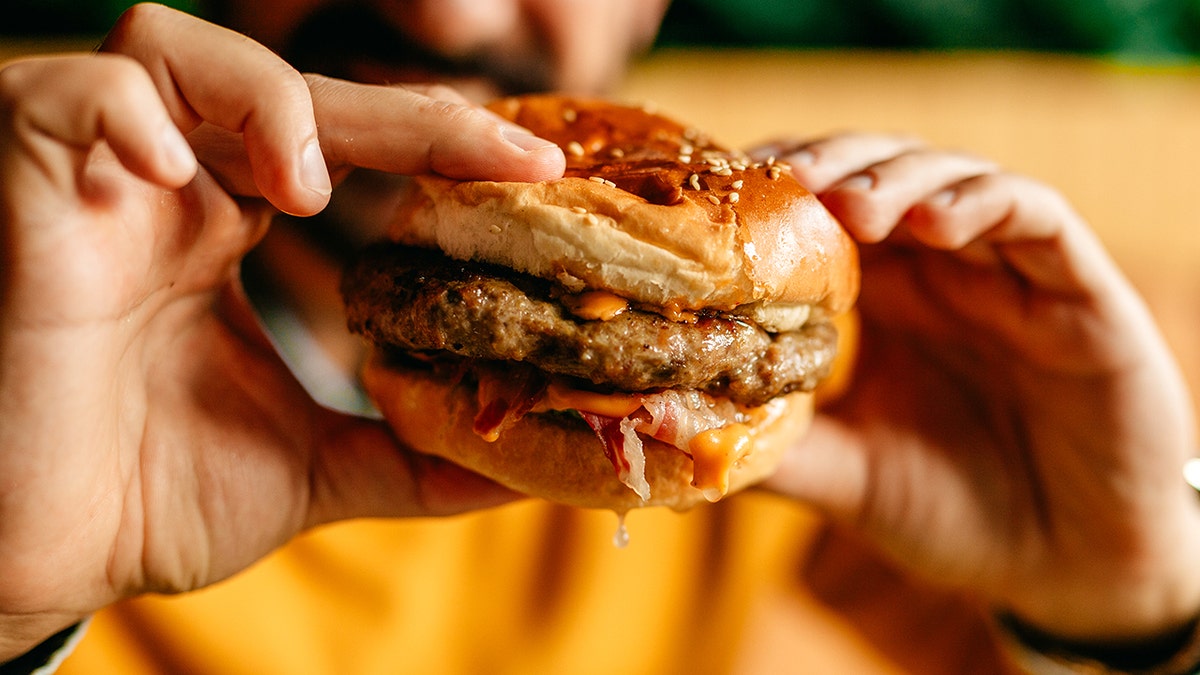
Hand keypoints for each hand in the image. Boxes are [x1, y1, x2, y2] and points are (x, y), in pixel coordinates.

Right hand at [0, 4, 561, 658]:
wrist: (38, 562)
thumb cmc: (149, 501)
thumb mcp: (312, 470)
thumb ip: (408, 457)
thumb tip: (519, 471)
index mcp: (231, 229)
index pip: (349, 144)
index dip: (440, 141)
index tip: (535, 168)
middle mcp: (170, 189)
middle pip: (288, 87)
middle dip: (398, 113)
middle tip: (492, 155)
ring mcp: (97, 182)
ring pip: (172, 48)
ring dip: (265, 97)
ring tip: (306, 188)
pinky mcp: (26, 190)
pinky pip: (68, 96)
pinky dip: (126, 112)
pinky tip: (174, 172)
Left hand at [755, 134, 1199, 643]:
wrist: (1069, 568)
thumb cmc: (954, 513)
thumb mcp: (848, 478)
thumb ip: (774, 447)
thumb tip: (665, 429)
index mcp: (884, 302)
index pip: (822, 217)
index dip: (773, 197)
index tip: (719, 196)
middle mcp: (942, 272)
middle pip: (876, 176)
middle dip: (827, 168)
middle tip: (780, 181)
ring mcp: (1008, 274)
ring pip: (950, 178)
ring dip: (896, 178)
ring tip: (850, 205)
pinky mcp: (1079, 289)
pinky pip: (1035, 218)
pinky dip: (983, 204)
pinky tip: (935, 223)